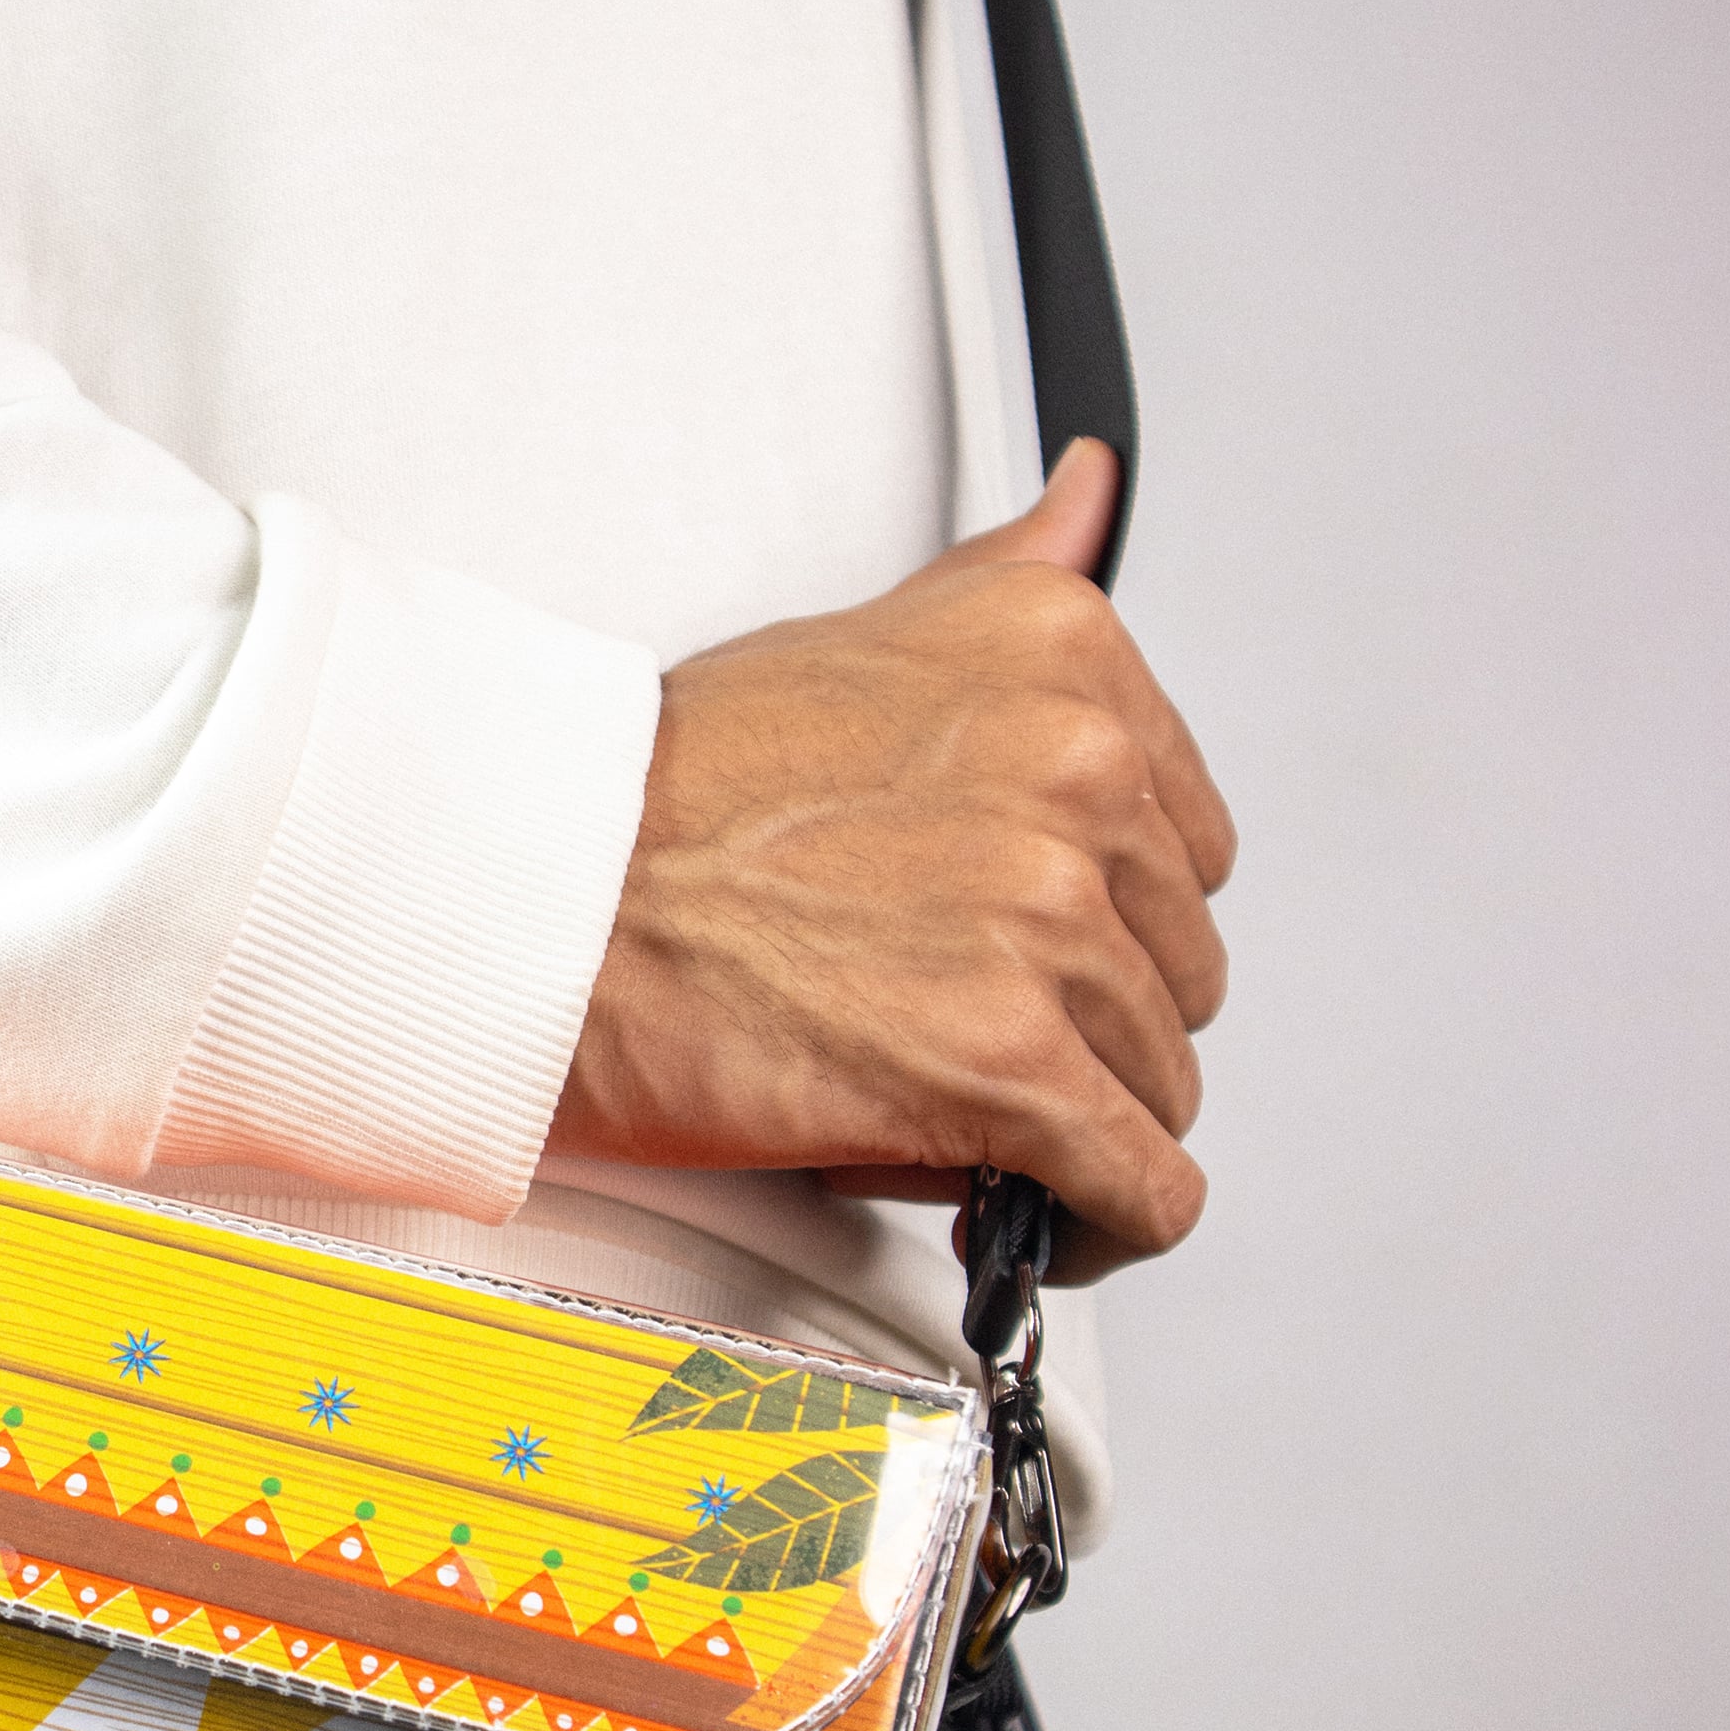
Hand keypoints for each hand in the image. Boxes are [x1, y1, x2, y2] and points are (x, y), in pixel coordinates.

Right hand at [554, 441, 1236, 1277]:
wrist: (543, 905)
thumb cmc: (662, 797)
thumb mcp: (862, 633)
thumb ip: (1006, 584)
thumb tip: (1086, 505)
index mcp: (1062, 660)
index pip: (1186, 841)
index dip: (1105, 923)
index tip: (1020, 955)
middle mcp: (1079, 777)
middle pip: (1175, 971)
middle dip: (1080, 1027)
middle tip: (949, 1033)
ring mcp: (1050, 924)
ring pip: (1157, 1084)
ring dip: (1065, 1126)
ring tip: (940, 1109)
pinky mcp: (1010, 1064)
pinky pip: (1140, 1187)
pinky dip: (1099, 1226)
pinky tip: (1029, 1213)